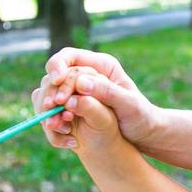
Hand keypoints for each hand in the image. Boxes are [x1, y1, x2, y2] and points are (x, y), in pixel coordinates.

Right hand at [35, 47, 158, 146]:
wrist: (142, 134)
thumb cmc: (140, 116)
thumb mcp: (128, 104)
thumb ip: (107, 92)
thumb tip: (81, 81)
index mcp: (101, 66)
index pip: (70, 56)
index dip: (58, 65)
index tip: (57, 81)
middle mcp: (87, 75)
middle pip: (55, 74)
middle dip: (51, 90)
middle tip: (51, 107)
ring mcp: (78, 91)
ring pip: (51, 92)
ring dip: (48, 106)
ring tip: (56, 124)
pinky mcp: (74, 107)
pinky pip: (54, 109)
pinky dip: (53, 119)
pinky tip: (62, 132)